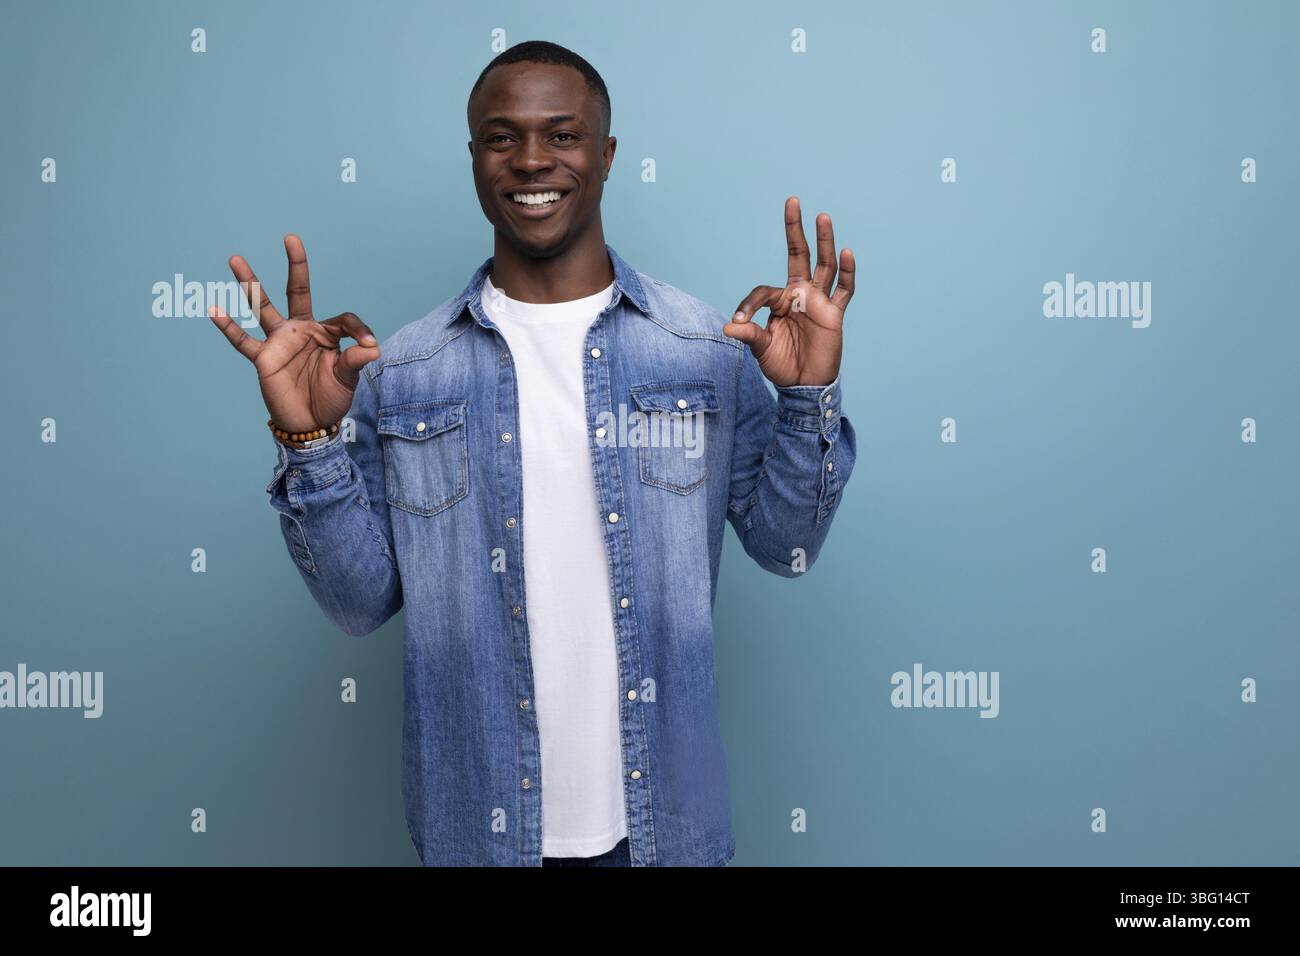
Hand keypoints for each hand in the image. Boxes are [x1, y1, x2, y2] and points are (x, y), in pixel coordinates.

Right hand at [209, 234, 379, 433]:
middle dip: (296, 266)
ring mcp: (280, 342)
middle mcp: (301, 330)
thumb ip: (356, 360)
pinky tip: (214, 310)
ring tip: (236, 259)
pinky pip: (243, 341)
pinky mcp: (264, 358)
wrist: (311, 423)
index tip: (370, 345)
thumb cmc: (330, 398)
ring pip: (263, 307)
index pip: (344, 320)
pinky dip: (228, 328)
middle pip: (297, 291)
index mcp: (326, 333)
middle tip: (290, 238)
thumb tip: (373, 348)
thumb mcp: (348, 378)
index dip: (360, 330)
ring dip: (250, 285)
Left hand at [723, 196, 854, 386]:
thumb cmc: (782, 364)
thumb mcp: (761, 349)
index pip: (764, 290)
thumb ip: (749, 335)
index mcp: (780, 301)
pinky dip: (848, 272)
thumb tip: (729, 328)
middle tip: (792, 201)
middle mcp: (800, 294)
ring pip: (824, 265)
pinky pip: (844, 290)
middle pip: (799, 254)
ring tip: (822, 216)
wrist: (805, 384)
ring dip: (824, 241)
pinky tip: (847, 251)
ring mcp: (819, 301)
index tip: (738, 322)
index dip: (749, 304)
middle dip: (795, 229)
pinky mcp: (834, 314)